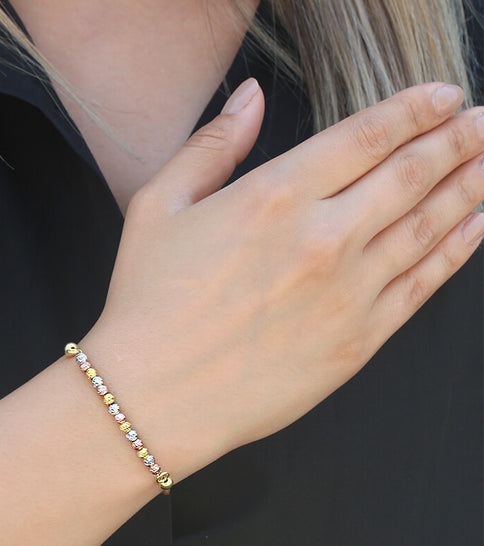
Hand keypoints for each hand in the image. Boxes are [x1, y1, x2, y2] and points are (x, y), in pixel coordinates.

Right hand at [81, 79, 483, 480]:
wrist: (154, 396)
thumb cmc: (148, 305)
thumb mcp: (157, 208)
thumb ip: (212, 146)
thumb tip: (250, 98)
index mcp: (274, 196)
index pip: (366, 136)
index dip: (413, 109)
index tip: (444, 96)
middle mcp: (323, 238)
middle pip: (411, 174)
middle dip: (457, 140)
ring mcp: (348, 292)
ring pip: (429, 225)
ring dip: (470, 186)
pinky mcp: (357, 341)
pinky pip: (423, 285)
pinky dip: (458, 250)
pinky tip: (477, 226)